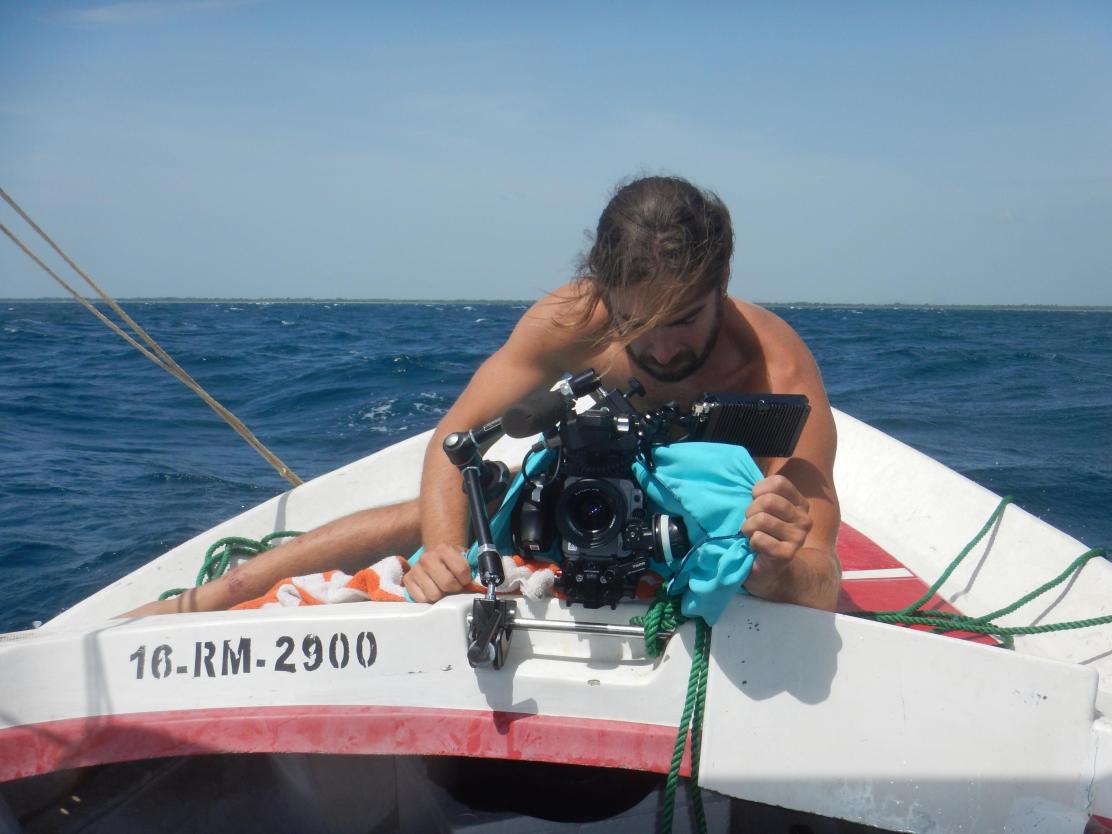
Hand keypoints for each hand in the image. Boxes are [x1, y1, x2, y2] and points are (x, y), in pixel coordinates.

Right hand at [403, 542, 473, 602]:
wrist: (434, 555)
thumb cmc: (451, 560)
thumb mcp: (463, 558)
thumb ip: (472, 567)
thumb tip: (478, 584)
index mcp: (443, 549)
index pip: (461, 571)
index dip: (466, 579)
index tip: (465, 579)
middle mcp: (427, 557)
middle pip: (447, 584)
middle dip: (454, 588)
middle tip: (454, 585)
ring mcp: (416, 569)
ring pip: (434, 595)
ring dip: (441, 595)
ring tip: (442, 587)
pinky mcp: (408, 580)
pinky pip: (421, 599)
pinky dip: (428, 598)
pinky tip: (432, 589)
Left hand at [741, 475, 812, 596]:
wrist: (769, 572)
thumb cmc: (763, 535)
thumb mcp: (765, 509)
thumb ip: (764, 493)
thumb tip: (753, 481)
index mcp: (800, 504)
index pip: (778, 483)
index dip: (759, 491)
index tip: (756, 502)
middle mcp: (804, 519)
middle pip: (768, 500)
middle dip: (751, 512)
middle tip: (751, 524)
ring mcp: (798, 537)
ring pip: (761, 519)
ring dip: (748, 528)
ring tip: (752, 536)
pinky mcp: (787, 554)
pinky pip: (759, 538)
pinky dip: (751, 542)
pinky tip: (757, 549)